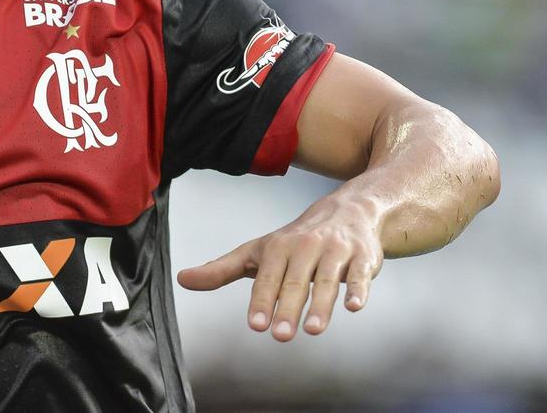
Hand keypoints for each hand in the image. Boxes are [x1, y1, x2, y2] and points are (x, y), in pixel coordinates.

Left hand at [175, 192, 383, 340]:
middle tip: (280, 335)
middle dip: (287, 307)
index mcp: (279, 247)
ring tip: (313, 329)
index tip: (256, 324)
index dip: (262, 301)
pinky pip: (360, 275)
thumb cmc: (296, 240)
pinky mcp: (363, 258)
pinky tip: (353, 307)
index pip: (267, 278)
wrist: (349, 210)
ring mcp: (336, 251)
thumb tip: (183, 280)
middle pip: (295, 281)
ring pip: (327, 280)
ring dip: (321, 304)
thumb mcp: (258, 252)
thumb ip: (222, 269)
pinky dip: (357, 290)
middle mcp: (306, 247)